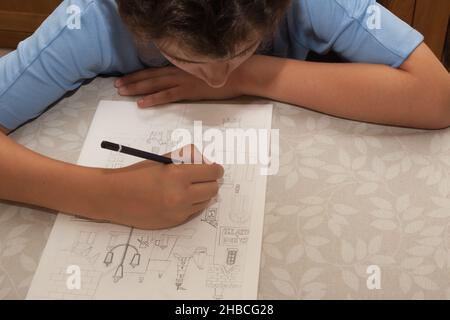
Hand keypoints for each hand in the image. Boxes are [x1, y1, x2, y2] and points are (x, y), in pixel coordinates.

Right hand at [89, 145, 223, 229]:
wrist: (115, 197)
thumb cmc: (137, 175)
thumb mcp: (162, 160)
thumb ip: (186, 159)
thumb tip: (206, 162)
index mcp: (178, 175)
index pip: (212, 172)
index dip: (215, 168)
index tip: (215, 168)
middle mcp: (181, 195)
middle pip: (213, 188)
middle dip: (211, 181)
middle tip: (203, 177)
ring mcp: (179, 211)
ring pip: (206, 201)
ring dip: (202, 194)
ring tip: (189, 187)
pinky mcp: (175, 221)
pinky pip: (194, 211)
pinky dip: (192, 204)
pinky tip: (179, 198)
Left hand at [115, 66, 243, 107]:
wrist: (240, 74)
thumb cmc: (226, 74)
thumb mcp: (204, 74)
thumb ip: (192, 78)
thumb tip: (184, 85)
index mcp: (182, 68)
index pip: (156, 71)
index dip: (139, 75)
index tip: (126, 79)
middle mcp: (179, 72)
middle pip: (150, 76)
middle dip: (133, 81)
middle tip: (117, 85)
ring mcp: (183, 81)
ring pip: (154, 84)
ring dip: (137, 88)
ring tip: (122, 92)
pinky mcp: (189, 91)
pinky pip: (167, 95)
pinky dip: (153, 99)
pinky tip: (141, 103)